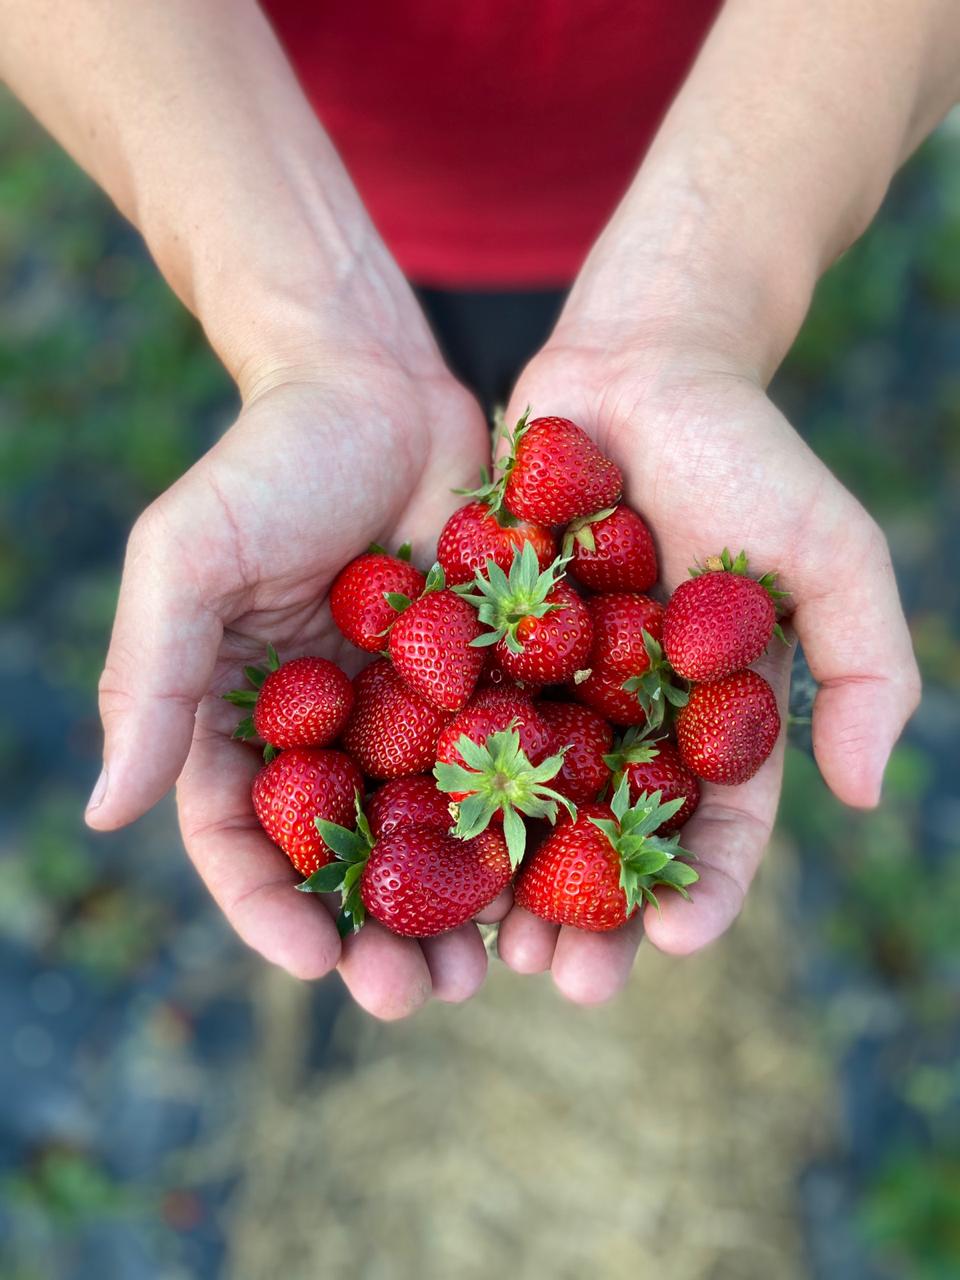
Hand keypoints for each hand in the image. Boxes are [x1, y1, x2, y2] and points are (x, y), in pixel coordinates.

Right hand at [85, 339, 502, 1019]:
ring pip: (436, 835)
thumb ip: (148, 676)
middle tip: (415, 997)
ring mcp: (413, 711)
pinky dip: (532, 828)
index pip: (242, 839)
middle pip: (347, 862)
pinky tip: (564, 877)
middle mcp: (330, 731)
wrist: (378, 380)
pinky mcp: (489, 680)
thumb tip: (108, 810)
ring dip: (459, 912)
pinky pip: (511, 766)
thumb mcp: (187, 555)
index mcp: (244, 719)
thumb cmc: (268, 458)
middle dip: (376, 938)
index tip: (313, 962)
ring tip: (492, 972)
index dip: (270, 909)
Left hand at [495, 328, 920, 1001]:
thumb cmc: (746, 454)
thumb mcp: (830, 554)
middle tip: (563, 980)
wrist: (641, 366)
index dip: (701, 891)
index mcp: (710, 715)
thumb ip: (863, 667)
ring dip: (504, 878)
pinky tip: (407, 836)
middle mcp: (625, 715)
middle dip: (590, 915)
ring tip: (482, 944)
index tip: (676, 944)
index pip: (714, 826)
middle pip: (608, 838)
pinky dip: (433, 781)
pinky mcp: (478, 644)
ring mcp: (548, 685)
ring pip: (522, 803)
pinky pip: (453, 722)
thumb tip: (868, 793)